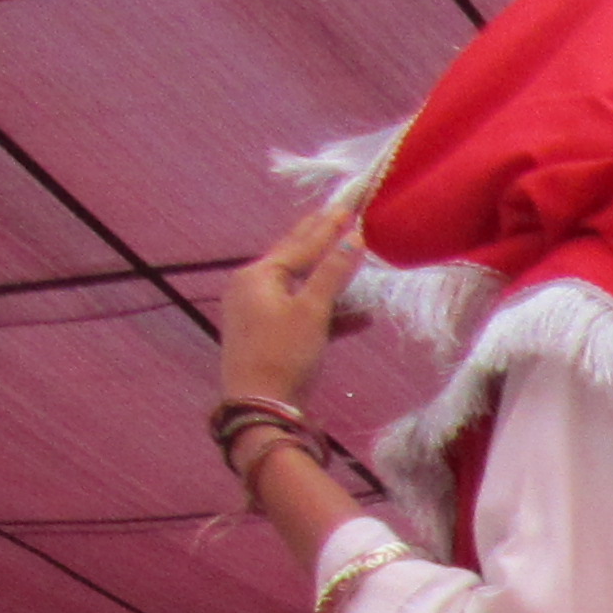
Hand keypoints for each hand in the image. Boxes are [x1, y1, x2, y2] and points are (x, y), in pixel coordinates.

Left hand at [222, 190, 367, 410]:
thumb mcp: (312, 312)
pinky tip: (359, 316)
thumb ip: (333, 273)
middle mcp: (252, 287)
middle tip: (341, 216)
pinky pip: (303, 313)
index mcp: (258, 275)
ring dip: (332, 282)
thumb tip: (354, 238)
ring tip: (357, 264)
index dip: (327, 226)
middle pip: (295, 259)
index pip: (300, 243)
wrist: (259, 406)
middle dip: (322, 242)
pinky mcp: (270, 335)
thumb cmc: (284, 355)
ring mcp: (258, 311)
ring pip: (301, 288)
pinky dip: (329, 312)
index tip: (348, 206)